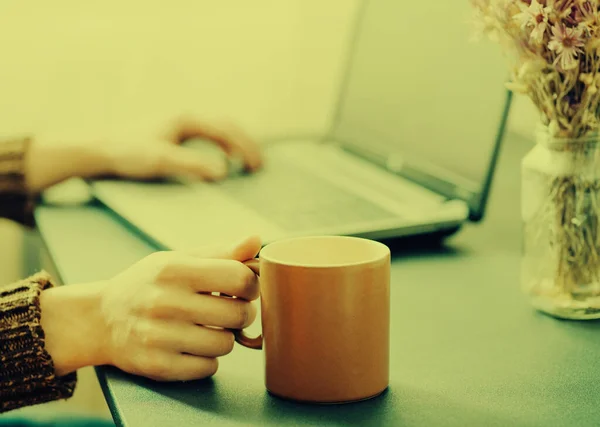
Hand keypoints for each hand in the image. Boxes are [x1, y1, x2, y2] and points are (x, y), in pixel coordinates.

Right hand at [40, 235, 260, 380]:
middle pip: (238, 314)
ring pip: (226, 344)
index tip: (243, 288)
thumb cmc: (150, 283)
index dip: (251, 285)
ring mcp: (159, 336)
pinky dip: (207, 359)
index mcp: (174, 269)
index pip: (239, 278)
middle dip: (241, 313)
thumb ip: (220, 252)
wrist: (101, 318)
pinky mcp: (157, 365)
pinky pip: (208, 368)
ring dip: (223, 338)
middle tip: (227, 310)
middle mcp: (164, 302)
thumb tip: (256, 240)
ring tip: (206, 328)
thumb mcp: (178, 259)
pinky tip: (191, 346)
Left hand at [108, 117, 262, 180]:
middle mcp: (186, 117)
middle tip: (257, 165)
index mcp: (187, 119)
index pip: (226, 129)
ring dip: (235, 144)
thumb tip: (223, 173)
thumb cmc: (129, 153)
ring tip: (246, 162)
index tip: (255, 167)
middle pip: (226, 125)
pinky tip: (221, 160)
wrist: (100, 150)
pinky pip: (207, 135)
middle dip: (245, 144)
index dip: (245, 147)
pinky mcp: (174, 132)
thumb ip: (192, 165)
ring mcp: (180, 124)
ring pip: (218, 128)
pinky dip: (222, 145)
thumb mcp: (161, 161)